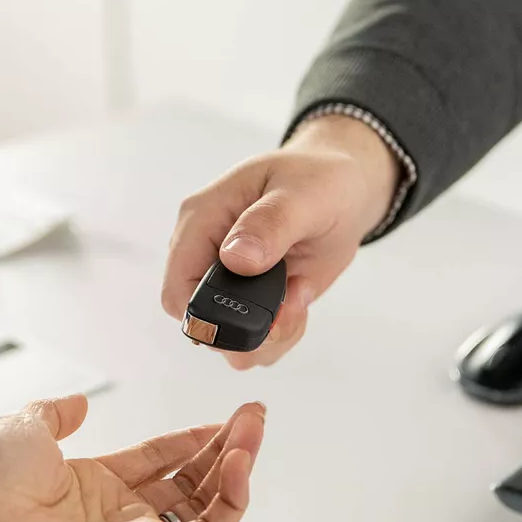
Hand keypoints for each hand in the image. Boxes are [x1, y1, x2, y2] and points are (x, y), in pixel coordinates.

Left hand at [0, 395, 265, 521]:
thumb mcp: (25, 425)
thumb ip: (57, 413)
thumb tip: (78, 402)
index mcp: (87, 482)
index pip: (156, 459)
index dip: (191, 438)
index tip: (225, 419)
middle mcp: (114, 513)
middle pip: (187, 480)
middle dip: (224, 447)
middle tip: (254, 418)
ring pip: (202, 506)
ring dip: (234, 469)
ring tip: (253, 434)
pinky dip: (229, 503)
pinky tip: (239, 465)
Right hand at [162, 114, 398, 368]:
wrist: (343, 190)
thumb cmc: (320, 181)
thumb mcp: (305, 195)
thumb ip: (271, 225)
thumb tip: (235, 258)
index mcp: (202, 220)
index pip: (178, 290)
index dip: (212, 315)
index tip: (263, 312)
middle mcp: (205, 254)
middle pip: (200, 323)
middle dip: (249, 331)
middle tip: (293, 305)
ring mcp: (224, 280)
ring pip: (226, 341)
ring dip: (269, 337)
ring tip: (300, 298)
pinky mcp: (247, 299)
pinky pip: (253, 340)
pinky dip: (280, 335)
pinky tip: (298, 301)